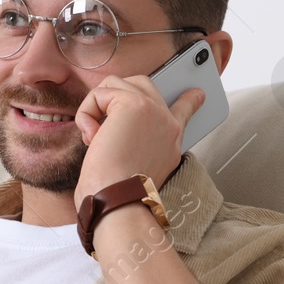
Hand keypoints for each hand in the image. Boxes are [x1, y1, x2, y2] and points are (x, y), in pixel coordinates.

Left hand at [73, 75, 203, 210]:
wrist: (119, 200)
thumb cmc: (118, 192)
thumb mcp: (136, 169)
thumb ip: (135, 145)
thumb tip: (107, 131)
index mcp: (171, 140)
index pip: (185, 111)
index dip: (189, 100)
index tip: (197, 94)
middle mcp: (167, 122)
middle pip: (142, 85)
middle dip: (113, 96)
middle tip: (100, 125)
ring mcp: (153, 110)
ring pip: (116, 83)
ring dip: (95, 107)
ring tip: (94, 135)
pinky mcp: (133, 104)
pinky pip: (100, 93)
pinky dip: (86, 113)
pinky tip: (91, 136)